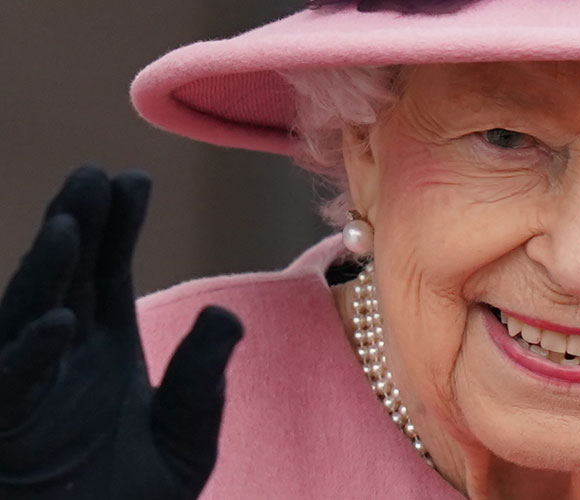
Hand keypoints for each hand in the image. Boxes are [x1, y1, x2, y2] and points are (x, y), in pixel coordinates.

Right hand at [0, 165, 243, 498]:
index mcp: (103, 351)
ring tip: (70, 226)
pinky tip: (59, 324)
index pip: (106, 273)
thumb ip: (204, 381)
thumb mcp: (186, 439)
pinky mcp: (6, 429)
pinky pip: (11, 386)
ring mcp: (28, 390)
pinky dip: (31, 356)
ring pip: (29, 316)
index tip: (132, 178)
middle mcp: (60, 359)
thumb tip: (223, 315)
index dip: (116, 225)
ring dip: (47, 272)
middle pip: (67, 279)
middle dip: (78, 226)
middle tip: (92, 173)